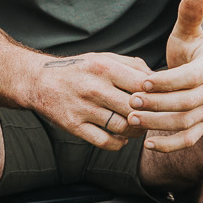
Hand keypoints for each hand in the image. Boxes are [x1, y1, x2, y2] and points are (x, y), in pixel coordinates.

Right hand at [28, 52, 153, 151]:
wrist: (39, 81)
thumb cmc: (79, 69)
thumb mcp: (104, 58)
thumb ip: (132, 66)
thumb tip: (159, 80)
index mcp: (105, 68)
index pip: (144, 84)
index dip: (158, 94)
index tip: (162, 99)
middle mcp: (94, 88)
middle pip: (136, 108)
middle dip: (150, 115)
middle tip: (156, 118)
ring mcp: (84, 109)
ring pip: (123, 127)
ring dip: (137, 131)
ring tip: (139, 128)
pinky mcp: (74, 126)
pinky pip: (105, 142)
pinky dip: (119, 143)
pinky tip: (122, 138)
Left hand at [129, 0, 202, 151]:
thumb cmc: (190, 49)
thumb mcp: (187, 31)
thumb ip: (189, 14)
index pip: (189, 78)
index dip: (166, 82)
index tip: (142, 82)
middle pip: (185, 103)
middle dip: (155, 104)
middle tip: (130, 101)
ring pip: (185, 123)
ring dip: (157, 123)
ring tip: (132, 119)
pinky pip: (189, 140)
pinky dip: (169, 144)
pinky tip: (147, 143)